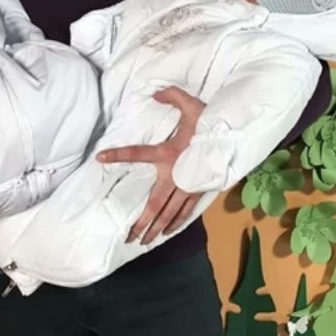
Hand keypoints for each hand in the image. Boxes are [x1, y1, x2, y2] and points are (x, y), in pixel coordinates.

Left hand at [97, 85, 204, 244]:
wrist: (235, 138)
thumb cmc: (211, 122)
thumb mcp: (191, 104)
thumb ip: (172, 96)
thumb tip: (155, 94)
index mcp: (168, 153)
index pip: (137, 153)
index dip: (118, 155)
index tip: (100, 158)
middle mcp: (176, 174)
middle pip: (155, 204)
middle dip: (142, 222)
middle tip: (129, 238)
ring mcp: (188, 185)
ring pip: (169, 212)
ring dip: (156, 228)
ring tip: (144, 241)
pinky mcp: (200, 190)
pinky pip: (186, 211)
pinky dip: (176, 223)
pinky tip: (168, 232)